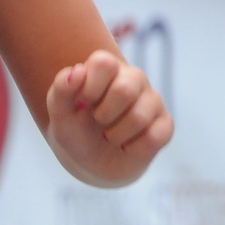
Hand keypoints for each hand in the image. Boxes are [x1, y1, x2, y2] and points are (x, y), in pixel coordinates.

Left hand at [45, 50, 172, 186]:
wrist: (89, 161)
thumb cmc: (73, 129)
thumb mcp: (59, 112)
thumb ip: (61, 89)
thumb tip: (77, 71)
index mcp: (107, 68)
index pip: (103, 63)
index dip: (89, 88)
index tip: (81, 103)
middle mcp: (133, 78)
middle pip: (124, 90)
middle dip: (103, 115)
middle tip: (97, 121)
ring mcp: (152, 100)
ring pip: (139, 116)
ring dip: (116, 135)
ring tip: (110, 135)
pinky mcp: (165, 124)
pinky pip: (154, 137)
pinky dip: (132, 148)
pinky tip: (126, 146)